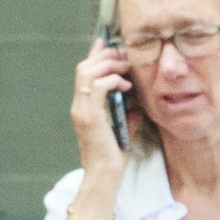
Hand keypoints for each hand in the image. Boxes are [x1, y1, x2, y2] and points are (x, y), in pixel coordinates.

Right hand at [70, 39, 135, 176]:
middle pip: (84, 66)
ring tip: (125, 69)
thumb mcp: (124, 127)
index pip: (84, 72)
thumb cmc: (113, 156)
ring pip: (88, 71)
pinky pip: (98, 86)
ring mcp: (82, 110)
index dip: (95, 54)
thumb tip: (141, 98)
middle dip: (105, 56)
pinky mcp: (89, 116)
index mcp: (83, 106)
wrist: (104, 176)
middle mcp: (79, 105)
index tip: (108, 42)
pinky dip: (113, 80)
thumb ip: (129, 110)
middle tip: (124, 57)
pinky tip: (126, 86)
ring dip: (109, 65)